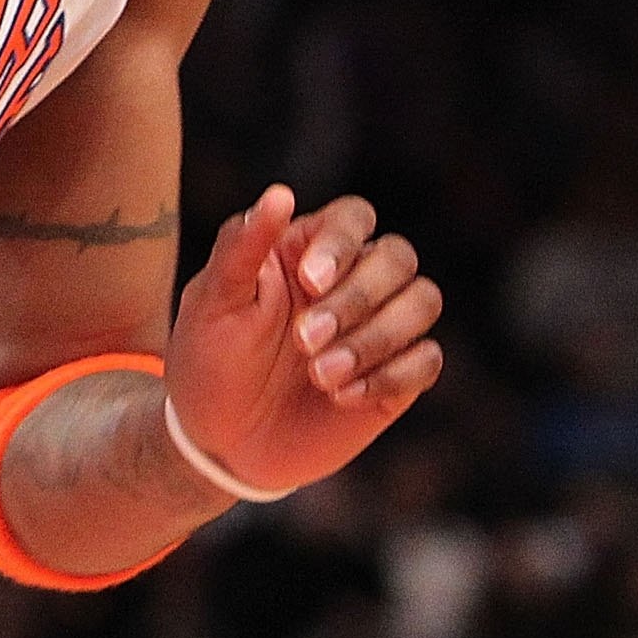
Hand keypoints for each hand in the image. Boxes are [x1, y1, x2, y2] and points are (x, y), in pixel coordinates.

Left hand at [166, 187, 442, 497]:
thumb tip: (280, 194)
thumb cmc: (209, 361)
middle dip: (357, 298)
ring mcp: (378, 329)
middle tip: (305, 341)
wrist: (219, 443)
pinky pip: (427, 359)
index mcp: (307, 251)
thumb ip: (242, 246)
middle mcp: (352, 282)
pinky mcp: (395, 378)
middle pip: (397, 257)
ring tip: (319, 376)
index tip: (308, 281)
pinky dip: (391, 375)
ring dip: (376, 338)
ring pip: (423, 301)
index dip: (341, 243)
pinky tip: (341, 397)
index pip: (354, 217)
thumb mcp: (213, 302)